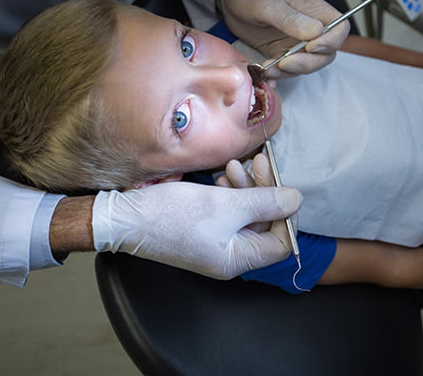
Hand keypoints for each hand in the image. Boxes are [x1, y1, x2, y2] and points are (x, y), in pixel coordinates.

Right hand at [91, 181, 301, 278]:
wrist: (125, 216)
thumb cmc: (170, 215)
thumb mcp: (224, 204)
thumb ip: (265, 201)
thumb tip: (296, 199)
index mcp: (237, 259)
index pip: (282, 241)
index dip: (286, 214)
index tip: (281, 185)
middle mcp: (229, 256)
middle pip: (265, 224)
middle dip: (263, 191)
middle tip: (258, 163)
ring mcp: (216, 242)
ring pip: (246, 213)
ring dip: (245, 187)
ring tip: (231, 168)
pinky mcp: (204, 228)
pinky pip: (228, 211)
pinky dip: (229, 192)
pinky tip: (220, 177)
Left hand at [217, 0, 349, 77]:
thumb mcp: (266, 3)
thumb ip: (290, 18)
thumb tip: (316, 32)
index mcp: (312, 8)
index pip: (339, 27)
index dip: (332, 41)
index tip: (310, 47)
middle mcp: (309, 26)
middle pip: (326, 53)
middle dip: (308, 63)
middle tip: (284, 64)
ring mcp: (296, 42)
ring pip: (308, 65)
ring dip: (290, 73)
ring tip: (268, 69)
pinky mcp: (281, 53)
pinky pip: (287, 71)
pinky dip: (278, 78)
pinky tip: (264, 77)